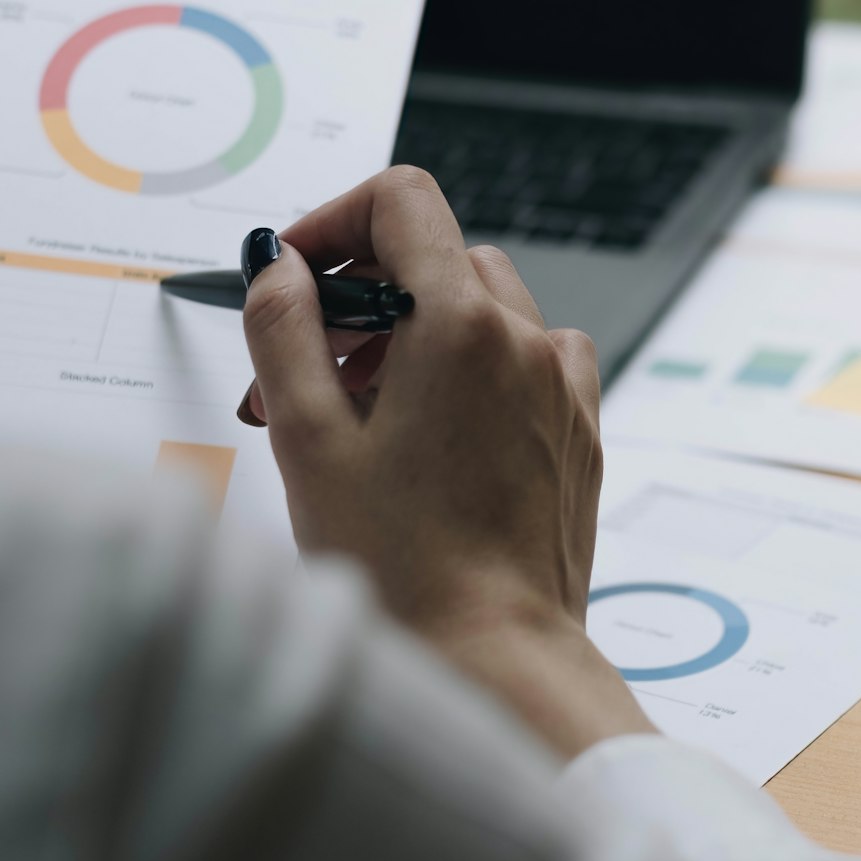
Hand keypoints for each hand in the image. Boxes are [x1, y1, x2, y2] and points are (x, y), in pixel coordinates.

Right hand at [238, 166, 651, 756]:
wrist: (496, 659)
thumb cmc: (401, 568)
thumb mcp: (308, 440)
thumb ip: (284, 332)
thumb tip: (280, 266)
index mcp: (462, 325)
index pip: (402, 201)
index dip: (336, 221)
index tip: (296, 275)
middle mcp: (528, 341)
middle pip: (439, 256)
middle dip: (364, 296)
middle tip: (304, 372)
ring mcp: (563, 387)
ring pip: (485, 310)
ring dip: (417, 335)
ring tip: (360, 416)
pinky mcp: (580, 433)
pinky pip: (527, 364)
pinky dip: (476, 374)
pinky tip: (434, 439)